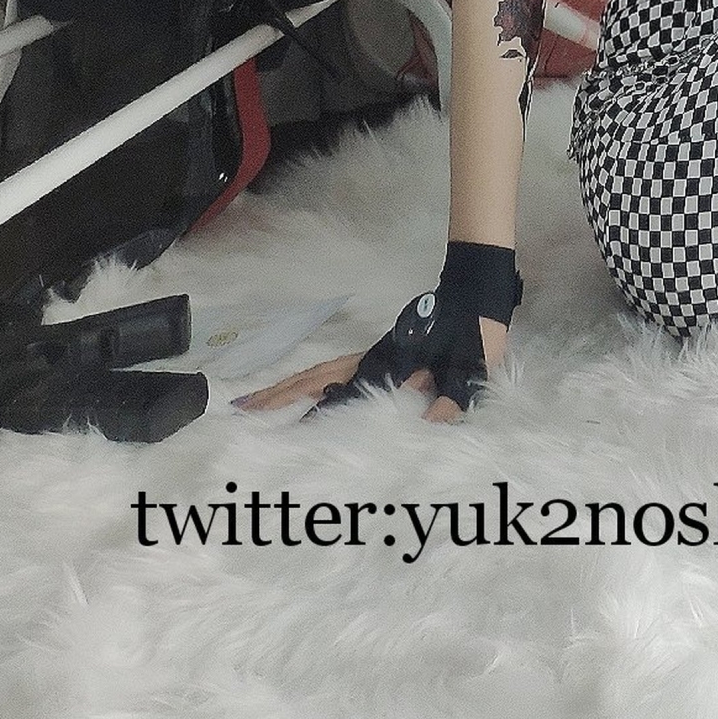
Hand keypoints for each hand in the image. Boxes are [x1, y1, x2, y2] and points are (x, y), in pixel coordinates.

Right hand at [231, 315, 509, 424]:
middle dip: (277, 395)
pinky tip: (304, 391)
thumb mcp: (470, 364)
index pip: (338, 391)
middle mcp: (370, 358)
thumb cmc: (471, 330)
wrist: (477, 294)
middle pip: (313, 378)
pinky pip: (334, 371)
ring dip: (287, 387)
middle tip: (240, 410)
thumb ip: (454, 394)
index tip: (272, 424)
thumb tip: (432, 423)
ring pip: (318, 372)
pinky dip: (310, 381)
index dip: (306, 407)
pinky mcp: (379, 354)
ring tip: (254, 402)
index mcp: (386, 363)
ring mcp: (371, 355)